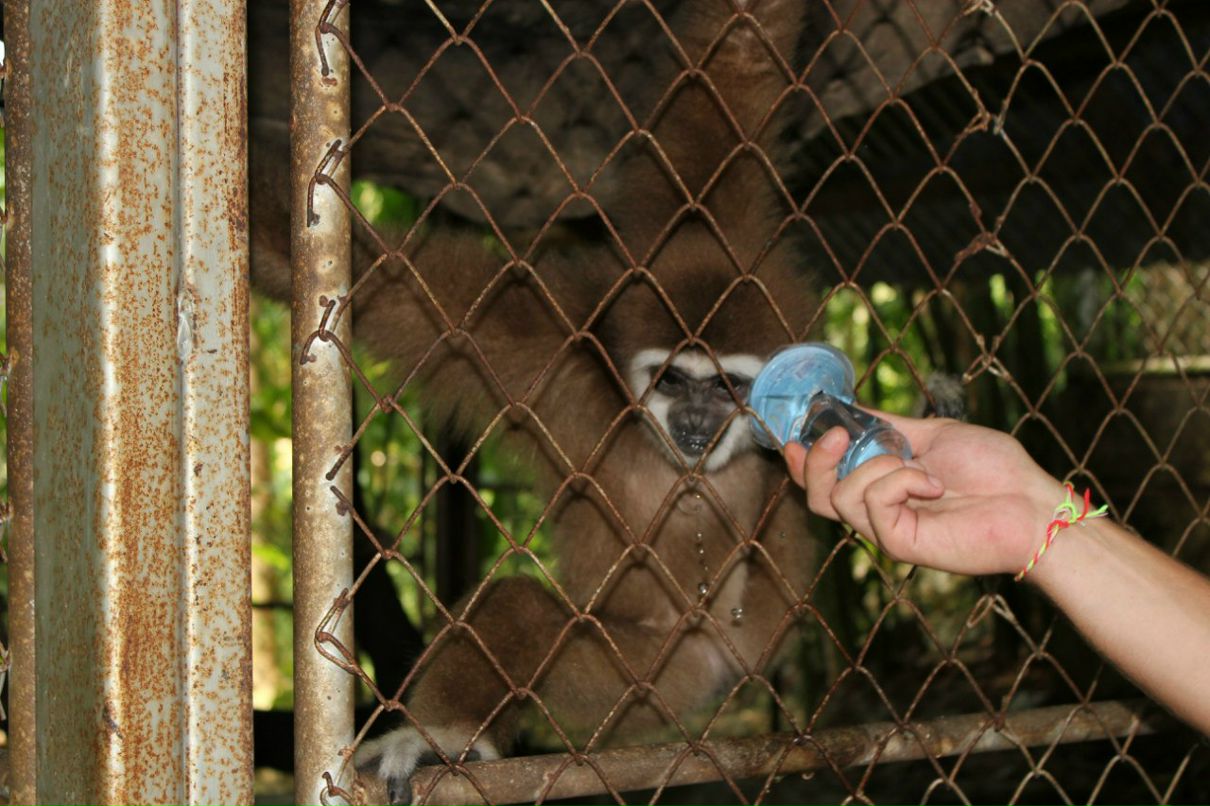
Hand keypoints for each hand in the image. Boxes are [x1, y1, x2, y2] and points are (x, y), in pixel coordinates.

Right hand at [784, 414, 1065, 576]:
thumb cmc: (993, 469)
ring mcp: (887, 529)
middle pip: (816, 495)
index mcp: (881, 485)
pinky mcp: (900, 543)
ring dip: (875, 468)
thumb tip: (850, 407)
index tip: (794, 436)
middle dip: (815, 462)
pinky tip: (934, 483)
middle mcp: (878, 510)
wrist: (1029, 501)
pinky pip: (873, 503)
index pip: (823, 481)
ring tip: (917, 466)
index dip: (801, 461)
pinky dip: (901, 482)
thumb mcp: (931, 433)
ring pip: (840, 496)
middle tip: (839, 436)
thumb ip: (888, 426)